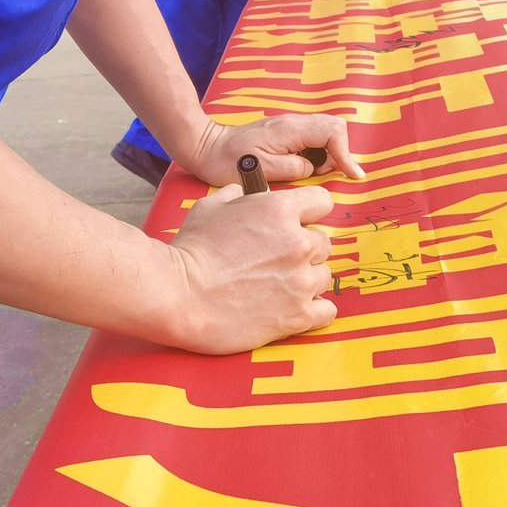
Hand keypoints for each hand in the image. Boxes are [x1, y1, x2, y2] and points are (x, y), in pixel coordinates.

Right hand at [165, 183, 337, 352]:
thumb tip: (244, 191)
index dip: (309, 211)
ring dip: (307, 279)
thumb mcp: (210, 206)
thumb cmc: (191, 250)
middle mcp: (298, 243)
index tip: (299, 222)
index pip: (322, 202)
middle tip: (279, 259)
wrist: (180, 295)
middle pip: (323, 243)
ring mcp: (300, 281)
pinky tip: (297, 307)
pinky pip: (326, 310)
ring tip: (280, 285)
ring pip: (324, 275)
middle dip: (305, 249)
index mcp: (280, 210)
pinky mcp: (297, 315)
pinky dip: (315, 310)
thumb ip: (236, 194)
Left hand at [193, 113, 363, 185]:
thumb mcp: (263, 170)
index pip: (333, 132)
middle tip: (331, 175)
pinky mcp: (285, 133)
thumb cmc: (229, 160)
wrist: (207, 147)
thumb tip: (313, 169)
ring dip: (329, 153)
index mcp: (290, 129)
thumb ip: (293, 169)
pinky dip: (318, 152)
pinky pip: (312, 138)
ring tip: (314, 173)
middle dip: (340, 152)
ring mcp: (289, 126)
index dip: (346, 154)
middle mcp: (293, 122)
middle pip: (334, 128)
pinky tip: (304, 168)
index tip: (351, 175)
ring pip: (325, 132)